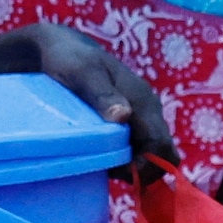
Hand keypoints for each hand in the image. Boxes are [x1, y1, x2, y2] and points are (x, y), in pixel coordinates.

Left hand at [13, 25, 176, 167]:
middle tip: (112, 172)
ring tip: (104, 167)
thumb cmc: (69, 60)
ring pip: (151, 156)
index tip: (121, 172)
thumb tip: (124, 116)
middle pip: (162, 155)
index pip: (161, 144)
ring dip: (133, 169)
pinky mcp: (127, 126)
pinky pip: (137, 152)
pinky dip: (126, 163)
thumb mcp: (82, 74)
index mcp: (143, 101)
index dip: (148, 165)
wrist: (60, 50)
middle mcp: (147, 112)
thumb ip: (102, 94)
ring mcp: (138, 119)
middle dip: (144, 171)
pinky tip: (104, 162)